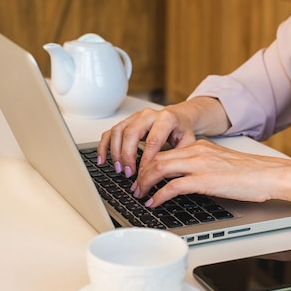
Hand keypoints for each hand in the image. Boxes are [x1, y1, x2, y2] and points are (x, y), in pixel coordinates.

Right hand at [97, 97, 229, 177]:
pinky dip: (104, 146)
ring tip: (119, 169)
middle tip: (129, 173)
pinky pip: (110, 132)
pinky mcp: (126, 122)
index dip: (146, 159)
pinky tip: (102, 159)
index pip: (153, 140)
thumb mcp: (188, 142)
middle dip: (127, 156)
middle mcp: (148, 115)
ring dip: (115, 152)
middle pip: (131, 133)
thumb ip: (179, 156)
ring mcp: (134, 117)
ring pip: (118, 131)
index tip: (143, 175)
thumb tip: (167, 174)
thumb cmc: (181, 130)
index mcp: (166, 118)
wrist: (178, 117)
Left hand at [133, 139, 287, 206]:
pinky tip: (153, 202)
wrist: (270, 174)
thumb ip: (201, 168)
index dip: (147, 164)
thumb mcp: (220, 165)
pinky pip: (173, 186)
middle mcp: (196, 151)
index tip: (140, 175)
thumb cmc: (250, 174)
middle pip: (156, 158)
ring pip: (159, 168)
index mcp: (199, 147)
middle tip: (134, 186)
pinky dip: (158, 195)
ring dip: (144, 183)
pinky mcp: (204, 180)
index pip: (164, 151)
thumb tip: (185, 183)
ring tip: (139, 195)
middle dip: (140, 173)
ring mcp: (199, 164)